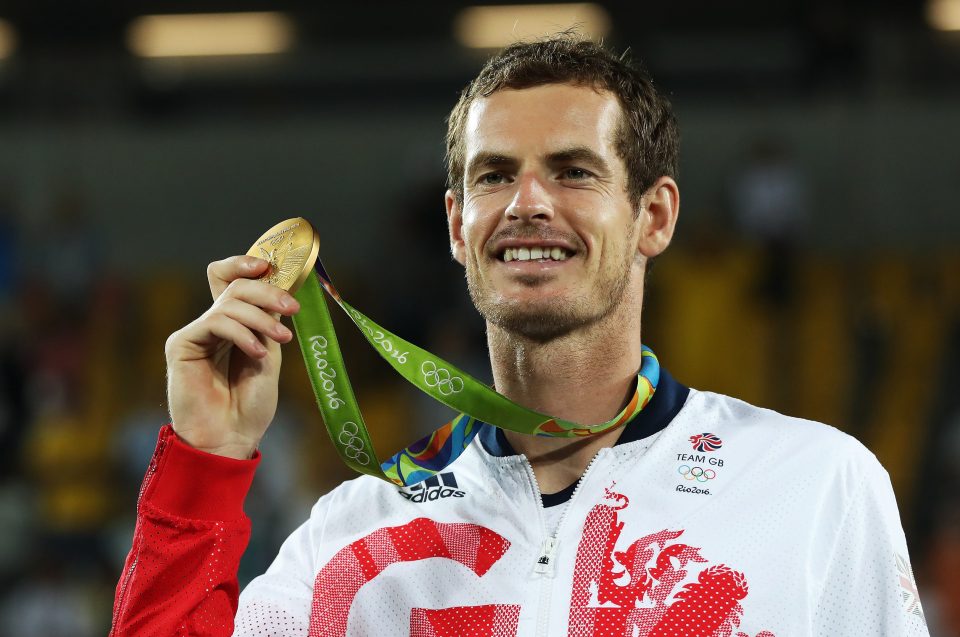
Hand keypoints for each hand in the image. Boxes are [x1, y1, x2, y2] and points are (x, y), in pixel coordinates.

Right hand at [165, 256, 299, 458]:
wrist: (231, 438)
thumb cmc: (250, 405)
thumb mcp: (268, 355)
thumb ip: (268, 322)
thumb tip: (279, 289)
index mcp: (233, 324)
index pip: (232, 279)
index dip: (246, 264)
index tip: (271, 266)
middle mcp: (212, 324)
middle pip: (235, 285)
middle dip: (267, 291)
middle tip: (291, 308)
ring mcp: (196, 333)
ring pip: (229, 302)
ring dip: (261, 318)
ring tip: (280, 341)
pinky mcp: (182, 344)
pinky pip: (216, 322)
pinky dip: (242, 334)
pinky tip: (256, 354)